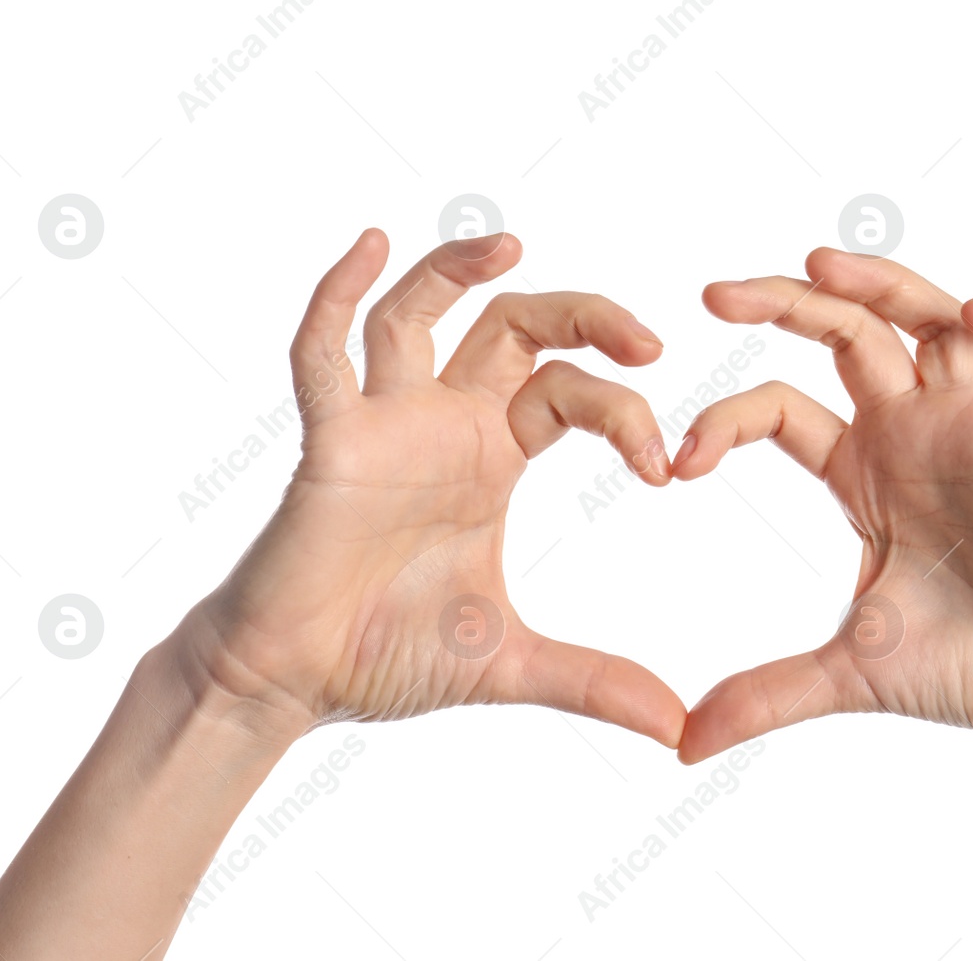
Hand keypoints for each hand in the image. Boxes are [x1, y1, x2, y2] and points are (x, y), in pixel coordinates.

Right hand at [175, 228, 684, 747]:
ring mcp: (383, 425)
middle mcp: (442, 425)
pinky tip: (369, 247)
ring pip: (417, 316)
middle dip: (581, 315)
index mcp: (492, 457)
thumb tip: (677, 730)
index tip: (662, 467)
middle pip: (513, 328)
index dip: (622, 413)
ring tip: (509, 242)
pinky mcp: (327, 442)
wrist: (295, 685)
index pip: (567, 392)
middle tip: (646, 338)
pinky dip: (338, 297)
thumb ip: (594, 681)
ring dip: (456, 272)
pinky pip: (323, 355)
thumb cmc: (386, 654)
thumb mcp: (510, 660)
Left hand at [674, 248, 972, 761]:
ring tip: (818, 263)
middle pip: (848, 334)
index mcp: (865, 472)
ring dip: (883, 285)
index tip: (677, 464)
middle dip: (785, 305)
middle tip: (711, 295)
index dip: (726, 421)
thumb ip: (766, 693)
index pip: (782, 407)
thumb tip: (682, 746)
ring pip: (933, 319)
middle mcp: (917, 432)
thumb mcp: (848, 671)